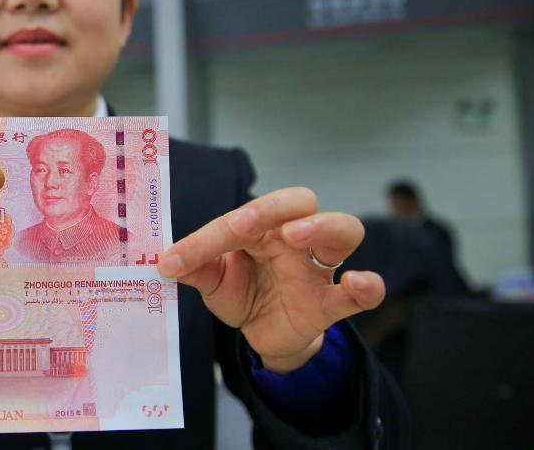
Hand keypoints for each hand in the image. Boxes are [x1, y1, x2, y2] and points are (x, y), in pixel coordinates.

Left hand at [157, 187, 384, 372]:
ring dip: (321, 226)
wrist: (264, 333)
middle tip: (242, 224)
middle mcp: (294, 237)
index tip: (171, 262)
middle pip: (300, 201)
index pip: (239, 219)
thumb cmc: (244, 292)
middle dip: (272, 207)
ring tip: (296, 236)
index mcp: (261, 227)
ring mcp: (318, 268)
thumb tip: (165, 262)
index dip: (203, 240)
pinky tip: (358, 282)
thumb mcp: (212, 281)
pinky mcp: (331, 303)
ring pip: (344, 229)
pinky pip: (362, 293)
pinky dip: (367, 286)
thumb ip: (194, 268)